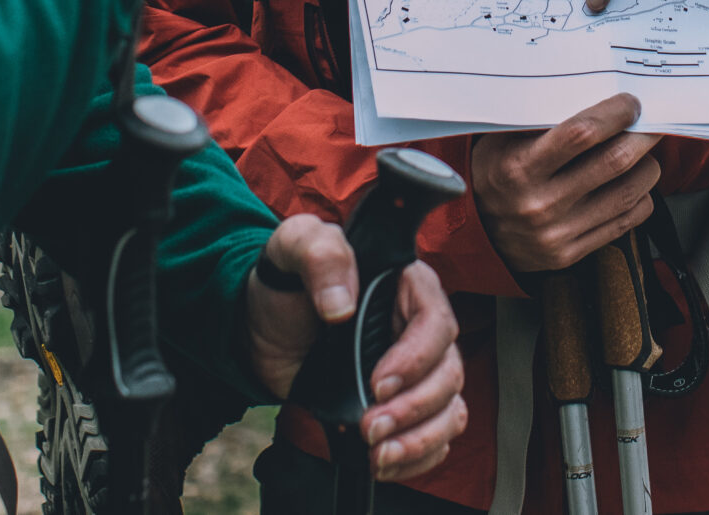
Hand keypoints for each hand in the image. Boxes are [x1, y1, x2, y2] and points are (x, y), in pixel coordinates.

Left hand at [244, 216, 466, 482]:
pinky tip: (384, 462)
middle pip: (448, 373)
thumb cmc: (285, 280)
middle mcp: (419, 330)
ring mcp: (414, 371)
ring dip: (420, 438)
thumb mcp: (294, 246)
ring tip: (378, 454)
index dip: (415, 358)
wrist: (259, 328)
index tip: (377, 383)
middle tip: (369, 427)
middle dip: (414, 408)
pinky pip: (434, 434)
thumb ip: (320, 255)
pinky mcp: (401, 404)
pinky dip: (418, 455)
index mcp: (408, 286)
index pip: (437, 324)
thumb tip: (342, 304)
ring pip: (449, 408)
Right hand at [471, 94, 660, 272]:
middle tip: (650, 122)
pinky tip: (633, 183)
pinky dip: (639, 197)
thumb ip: (543, 119)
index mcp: (520, 167)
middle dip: (643, 135)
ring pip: (628, 193)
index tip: (630, 102)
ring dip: (646, 166)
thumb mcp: (504, 139)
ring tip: (643, 152)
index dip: (615, 113)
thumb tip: (596, 90)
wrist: (474, 231)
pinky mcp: (570, 254)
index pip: (582, 133)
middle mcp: (540, 203)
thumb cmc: (495, 171)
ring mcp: (557, 233)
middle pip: (614, 162)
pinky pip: (624, 222)